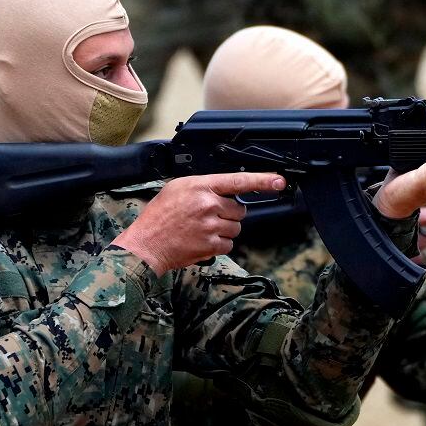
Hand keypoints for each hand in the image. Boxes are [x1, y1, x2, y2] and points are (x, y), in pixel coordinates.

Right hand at [115, 172, 287, 274]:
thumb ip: (203, 187)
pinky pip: (229, 244)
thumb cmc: (159, 216)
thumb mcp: (177, 189)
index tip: (279, 181)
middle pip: (239, 210)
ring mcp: (211, 226)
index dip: (262, 180)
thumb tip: (223, 190)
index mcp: (200, 187)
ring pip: (235, 228)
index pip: (238, 181)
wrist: (146, 244)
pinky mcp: (211, 245)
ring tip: (201, 230)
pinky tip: (201, 241)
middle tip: (208, 217)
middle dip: (228, 214)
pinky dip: (218, 245)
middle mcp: (208, 205)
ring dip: (224, 230)